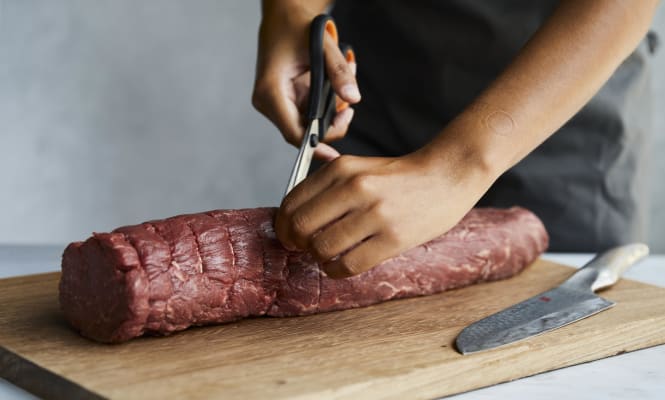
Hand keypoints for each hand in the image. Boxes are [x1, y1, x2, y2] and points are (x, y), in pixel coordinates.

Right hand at [252, 7, 360, 159]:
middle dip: (330, 125)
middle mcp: (269, 102)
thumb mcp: (321, 46)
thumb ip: (338, 72)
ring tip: (343, 89)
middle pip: (302, 133)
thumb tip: (352, 99)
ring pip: (308, 126)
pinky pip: (309, 115)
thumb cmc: (295, 27)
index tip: (333, 156)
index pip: (293, 132)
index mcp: (270, 92)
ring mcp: (277, 104)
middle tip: (347, 110)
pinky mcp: (285, 102)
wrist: (283, 17)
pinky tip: (334, 88)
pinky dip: (324, 107)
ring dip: (329, 114)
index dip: (314, 146)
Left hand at [275, 148, 493, 277]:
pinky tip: (341, 265)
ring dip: (318, 257)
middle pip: (300, 226)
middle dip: (295, 243)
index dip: (283, 224)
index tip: (288, 234)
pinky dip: (336, 270)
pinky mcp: (393, 238)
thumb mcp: (361, 165)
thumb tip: (293, 203)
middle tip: (302, 248)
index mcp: (343, 169)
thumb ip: (328, 180)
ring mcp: (375, 214)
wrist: (448, 175)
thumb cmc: (401, 176)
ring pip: (322, 248)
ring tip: (327, 255)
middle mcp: (356, 188)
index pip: (292, 202)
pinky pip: (349, 264)